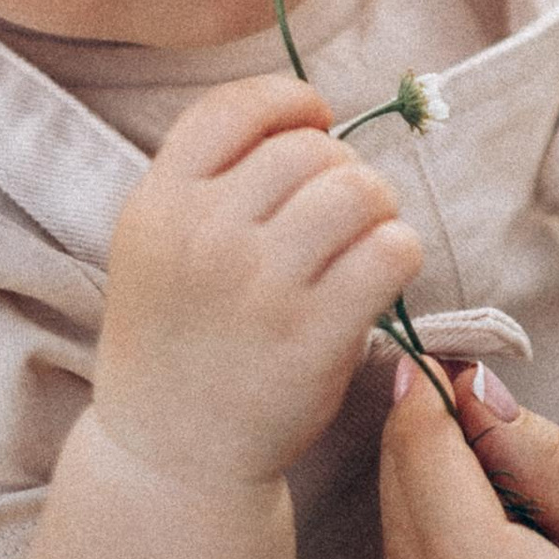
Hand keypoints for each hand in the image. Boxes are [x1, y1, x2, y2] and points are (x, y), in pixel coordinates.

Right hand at [94, 75, 422, 490]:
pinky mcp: (314, 336)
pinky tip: (377, 277)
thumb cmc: (179, 338)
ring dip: (378, 208)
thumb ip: (209, 178)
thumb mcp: (158, 243)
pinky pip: (392, 250)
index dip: (292, 103)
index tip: (313, 126)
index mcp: (159, 203)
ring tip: (362, 242)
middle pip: (312, 148)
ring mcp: (261, 286)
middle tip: (337, 214)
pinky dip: (400, 254)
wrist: (172, 454)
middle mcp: (205, 236)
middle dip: (341, 169)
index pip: (237, 105)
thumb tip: (308, 118)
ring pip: (361, 190)